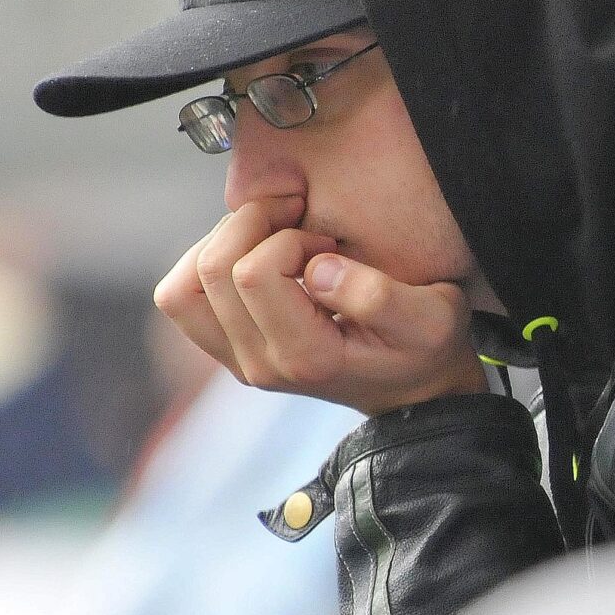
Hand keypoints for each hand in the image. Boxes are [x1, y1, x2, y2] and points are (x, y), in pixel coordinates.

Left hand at [155, 197, 484, 414]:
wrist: (415, 392)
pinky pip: (184, 301)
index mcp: (307, 356)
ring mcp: (240, 363)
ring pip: (183, 290)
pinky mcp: (231, 353)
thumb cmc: (426, 347)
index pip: (253, 273)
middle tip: (296, 222)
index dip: (286, 237)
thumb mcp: (432, 317)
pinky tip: (254, 253)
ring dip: (221, 244)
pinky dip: (207, 265)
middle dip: (251, 227)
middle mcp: (262, 366)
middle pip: (210, 272)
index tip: (328, 242)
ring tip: (270, 235)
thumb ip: (378, 295)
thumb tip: (317, 267)